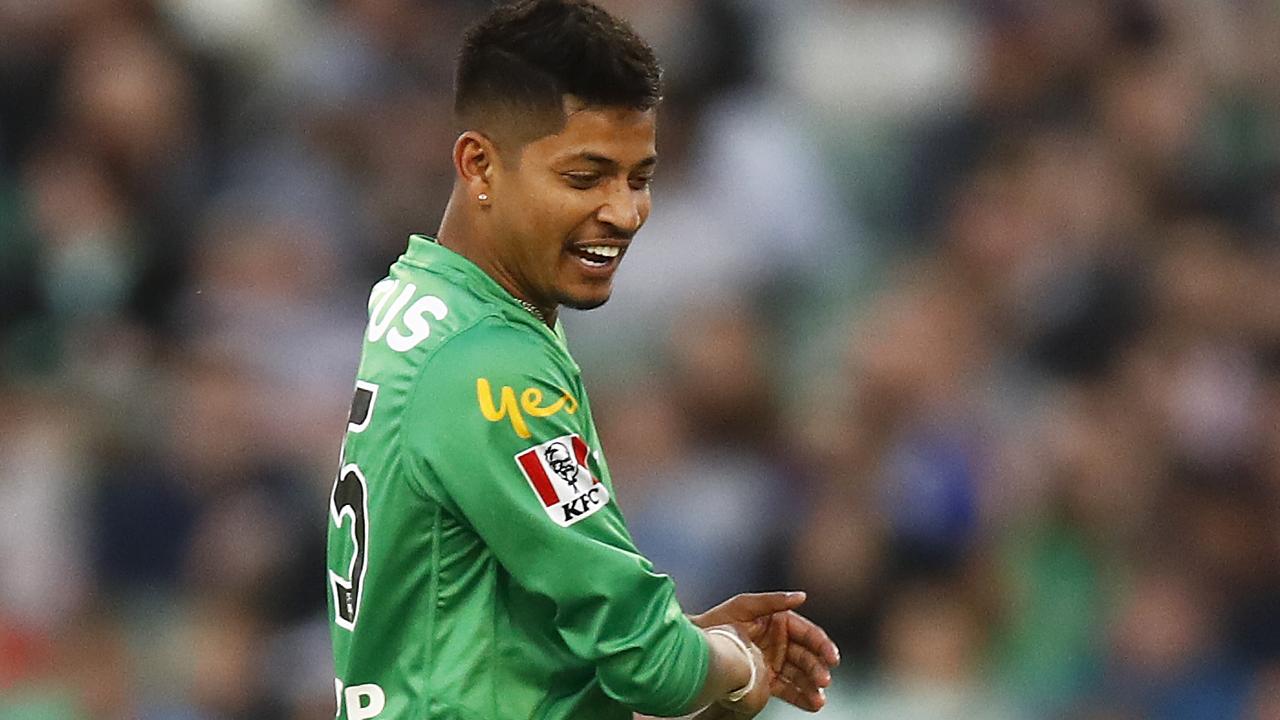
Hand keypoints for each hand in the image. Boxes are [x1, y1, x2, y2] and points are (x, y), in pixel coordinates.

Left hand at [692, 592, 839, 711]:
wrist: (698, 647)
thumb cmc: (719, 620)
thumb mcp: (745, 605)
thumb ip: (774, 601)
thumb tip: (802, 596)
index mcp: (780, 622)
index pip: (808, 634)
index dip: (822, 645)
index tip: (832, 658)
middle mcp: (781, 643)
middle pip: (807, 657)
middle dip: (817, 669)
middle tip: (824, 680)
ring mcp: (776, 663)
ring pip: (800, 675)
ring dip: (812, 687)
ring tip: (819, 699)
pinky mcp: (768, 680)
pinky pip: (789, 689)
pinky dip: (801, 697)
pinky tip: (812, 704)